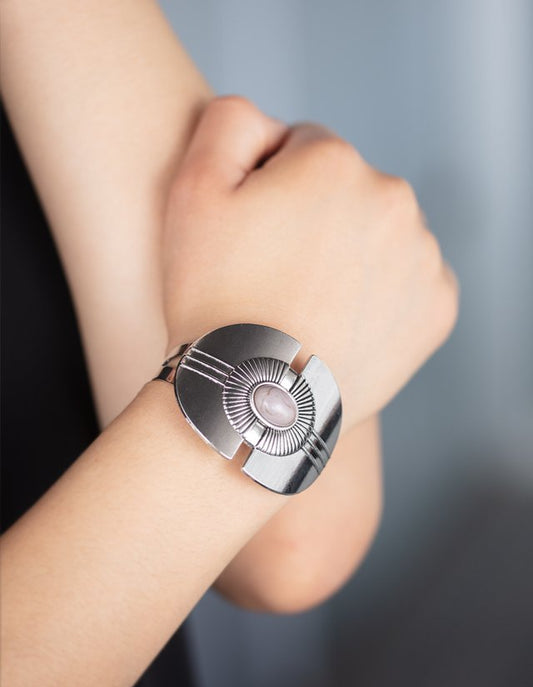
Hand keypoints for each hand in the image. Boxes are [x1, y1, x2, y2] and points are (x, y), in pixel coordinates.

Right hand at [162, 96, 457, 428]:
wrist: (254, 401)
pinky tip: (342, 322)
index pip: (303, 149)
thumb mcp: (191, 191)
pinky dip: (383, 296)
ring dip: (351, 256)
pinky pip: (409, 282)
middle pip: (348, 191)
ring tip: (307, 306)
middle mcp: (394, 199)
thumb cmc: (215, 301)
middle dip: (315, 219)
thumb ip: (229, 122)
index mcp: (335, 162)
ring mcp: (423, 257)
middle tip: (275, 277)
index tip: (251, 238)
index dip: (268, 189)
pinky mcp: (438, 308)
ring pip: (380, 236)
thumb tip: (272, 124)